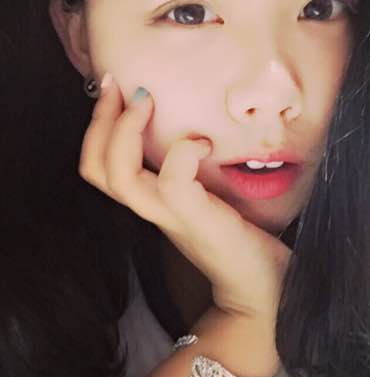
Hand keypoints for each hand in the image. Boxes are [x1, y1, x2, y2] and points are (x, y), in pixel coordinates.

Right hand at [78, 77, 292, 322]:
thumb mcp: (210, 198)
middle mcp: (155, 211)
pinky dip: (183, 152)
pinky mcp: (199, 221)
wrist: (264, 290)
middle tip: (115, 85)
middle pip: (98, 170)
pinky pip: (174, 184)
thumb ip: (195, 173)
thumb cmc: (243, 240)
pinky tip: (204, 141)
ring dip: (126, 131)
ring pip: (120, 178)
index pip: (101, 168)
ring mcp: (174, 218)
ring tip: (146, 101)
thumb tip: (198, 127)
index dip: (97, 128)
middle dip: (100, 121)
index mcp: (153, 203)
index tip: (113, 89)